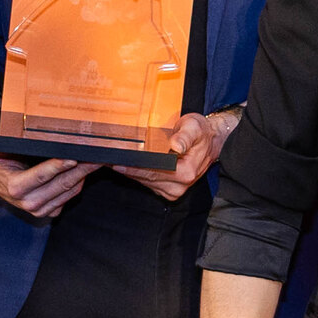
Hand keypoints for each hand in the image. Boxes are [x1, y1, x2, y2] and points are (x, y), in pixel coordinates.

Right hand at [0, 139, 92, 220]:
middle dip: (81, 169)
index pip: (41, 176)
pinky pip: (70, 197)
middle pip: (61, 184)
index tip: (74, 157)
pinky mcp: (50, 212)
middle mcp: (28, 202)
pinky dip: (79, 184)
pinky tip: (86, 170)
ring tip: (96, 159)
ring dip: (84, 175)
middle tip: (97, 155)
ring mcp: (40, 209)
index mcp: (16, 188)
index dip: (58, 166)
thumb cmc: (0, 162)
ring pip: (69, 191)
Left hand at [113, 108, 237, 201]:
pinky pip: (148, 184)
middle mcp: (180, 186)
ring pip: (145, 183)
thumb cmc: (201, 132)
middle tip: (106, 160)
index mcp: (186, 172)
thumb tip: (176, 145)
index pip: (154, 172)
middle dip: (127, 169)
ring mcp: (175, 191)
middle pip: (146, 179)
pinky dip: (137, 175)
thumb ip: (185, 136)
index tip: (117, 162)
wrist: (211, 141)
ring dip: (130, 173)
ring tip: (112, 161)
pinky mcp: (169, 190)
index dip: (134, 167)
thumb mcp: (194, 127)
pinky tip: (127, 165)